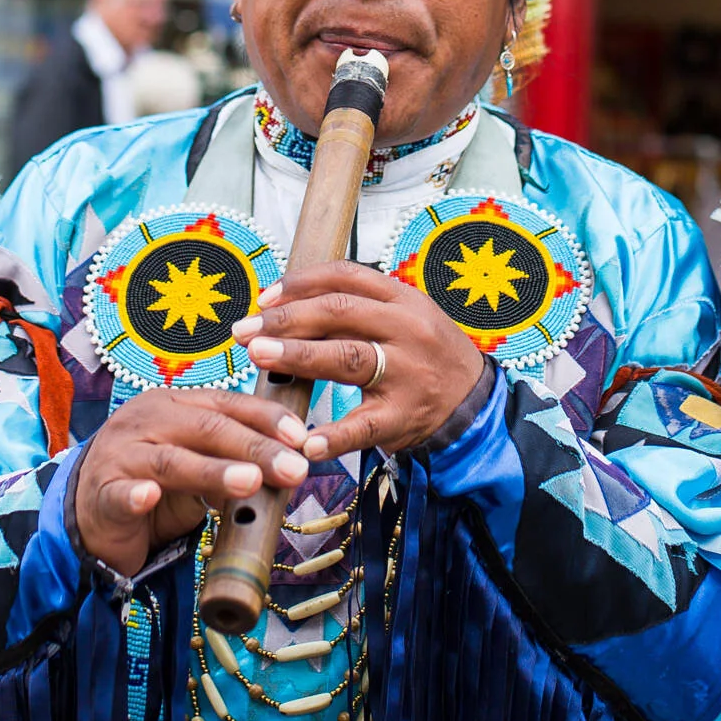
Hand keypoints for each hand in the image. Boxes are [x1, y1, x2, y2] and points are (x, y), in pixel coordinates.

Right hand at [74, 387, 310, 578]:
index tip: (302, 436)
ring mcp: (123, 453)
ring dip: (214, 471)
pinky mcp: (104, 492)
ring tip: (250, 481)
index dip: (266, 418)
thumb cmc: (154, 481)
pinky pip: (122, 492)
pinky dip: (137, 494)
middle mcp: (148, 420)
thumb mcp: (198, 466)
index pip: (226, 404)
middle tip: (293, 467)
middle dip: (255, 448)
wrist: (90, 509)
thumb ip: (232, 462)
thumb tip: (287, 467)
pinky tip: (150, 497)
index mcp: (175, 405)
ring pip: (173, 460)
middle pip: (207, 429)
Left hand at [232, 262, 483, 459]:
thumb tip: (287, 305)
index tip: (264, 298)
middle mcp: (407, 328)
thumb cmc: (426, 355)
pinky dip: (334, 435)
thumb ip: (357, 309)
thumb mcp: (403, 316)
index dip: (300, 283)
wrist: (476, 403)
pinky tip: (305, 443)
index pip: (345, 277)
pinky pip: (364, 426)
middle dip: (286, 319)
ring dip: (298, 355)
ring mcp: (407, 372)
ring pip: (347, 357)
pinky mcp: (405, 416)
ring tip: (258, 356)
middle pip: (339, 312)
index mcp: (402, 298)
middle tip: (244, 330)